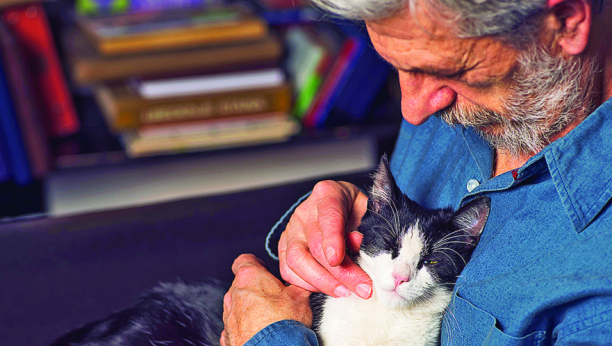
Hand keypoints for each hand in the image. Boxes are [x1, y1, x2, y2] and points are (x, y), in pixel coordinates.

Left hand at [221, 254, 311, 345]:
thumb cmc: (284, 324)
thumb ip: (295, 284)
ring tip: (270, 319)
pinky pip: (236, 327)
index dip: (256, 263)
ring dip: (250, 309)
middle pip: (242, 284)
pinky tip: (260, 333)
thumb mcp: (300, 296)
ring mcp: (229, 316)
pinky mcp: (228, 335)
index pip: (245, 260)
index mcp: (249, 277)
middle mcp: (234, 294)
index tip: (264, 268)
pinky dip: (246, 328)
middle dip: (257, 289)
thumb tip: (301, 283)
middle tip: (275, 298)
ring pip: (238, 306)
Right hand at [278, 180, 372, 298]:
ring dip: (322, 282)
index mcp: (327, 194)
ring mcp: (291, 230)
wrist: (336, 206)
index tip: (338, 260)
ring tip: (344, 293)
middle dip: (340, 272)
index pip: (328, 216)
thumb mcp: (367, 209)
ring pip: (297, 260)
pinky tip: (328, 289)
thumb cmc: (354, 209)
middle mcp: (304, 212)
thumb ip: (364, 225)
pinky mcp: (284, 248)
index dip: (332, 239)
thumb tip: (355, 244)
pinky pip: (288, 270)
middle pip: (316, 246)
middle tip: (362, 288)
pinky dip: (307, 284)